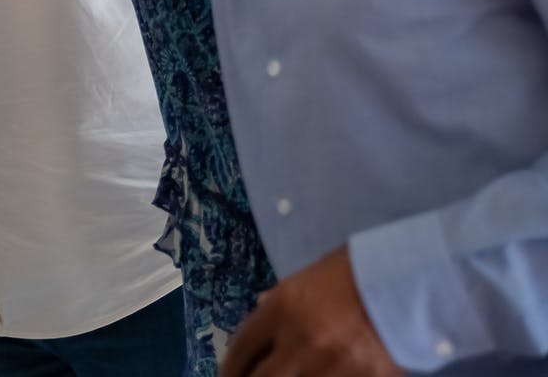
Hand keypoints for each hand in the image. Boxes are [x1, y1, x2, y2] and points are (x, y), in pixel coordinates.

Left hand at [224, 247, 398, 376]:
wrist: (410, 283)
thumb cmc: (355, 272)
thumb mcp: (306, 279)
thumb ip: (280, 300)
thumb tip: (259, 307)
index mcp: (282, 310)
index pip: (242, 348)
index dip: (230, 369)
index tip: (228, 376)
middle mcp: (301, 343)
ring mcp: (332, 368)